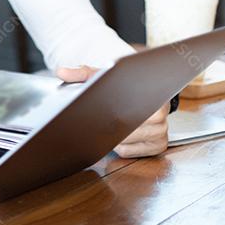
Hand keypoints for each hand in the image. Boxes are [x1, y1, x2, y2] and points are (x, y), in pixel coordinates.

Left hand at [55, 65, 169, 157]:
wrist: (142, 95)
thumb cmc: (122, 87)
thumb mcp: (102, 76)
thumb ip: (83, 73)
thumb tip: (62, 72)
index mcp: (152, 94)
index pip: (128, 109)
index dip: (110, 113)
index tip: (97, 113)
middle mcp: (161, 115)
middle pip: (127, 129)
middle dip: (108, 127)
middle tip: (95, 121)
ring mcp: (161, 132)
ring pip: (126, 142)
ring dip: (113, 137)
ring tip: (109, 126)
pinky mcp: (157, 147)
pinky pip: (129, 153)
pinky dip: (120, 147)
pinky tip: (118, 137)